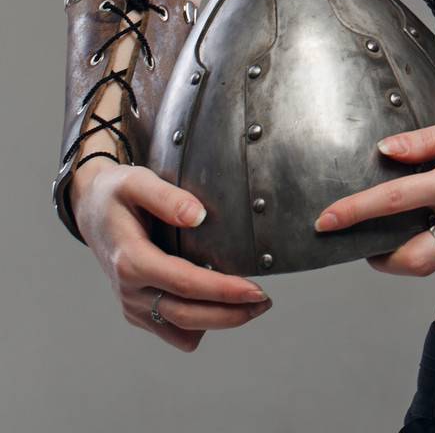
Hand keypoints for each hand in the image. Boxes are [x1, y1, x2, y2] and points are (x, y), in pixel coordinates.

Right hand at [71, 159, 273, 350]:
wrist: (90, 209)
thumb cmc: (116, 193)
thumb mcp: (137, 181)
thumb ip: (167, 197)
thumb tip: (199, 216)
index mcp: (132, 261)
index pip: (186, 284)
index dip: (224, 290)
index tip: (256, 290)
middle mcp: (130, 292)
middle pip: (188, 317)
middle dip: (231, 314)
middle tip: (264, 301)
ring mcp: (132, 306)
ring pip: (182, 332)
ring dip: (217, 322)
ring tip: (246, 302)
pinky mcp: (137, 312)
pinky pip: (171, 331)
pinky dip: (197, 323)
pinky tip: (213, 300)